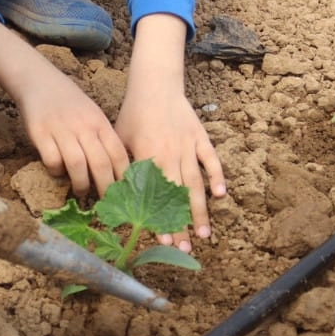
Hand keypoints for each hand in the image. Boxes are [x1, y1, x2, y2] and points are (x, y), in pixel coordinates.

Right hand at [16, 65, 130, 197]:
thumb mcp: (92, 113)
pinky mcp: (40, 133)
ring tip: (82, 192)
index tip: (125, 193)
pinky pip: (52, 160)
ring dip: (81, 184)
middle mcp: (83, 127)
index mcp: (99, 122)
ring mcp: (62, 130)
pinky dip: (56, 171)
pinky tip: (57, 173)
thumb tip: (113, 168)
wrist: (39, 80)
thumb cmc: (69, 101)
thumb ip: (101, 136)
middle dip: (105, 187)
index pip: (118, 153)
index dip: (123, 176)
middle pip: (100, 163)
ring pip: (77, 165)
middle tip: (105, 203)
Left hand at [115, 91, 225, 252]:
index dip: (160, 219)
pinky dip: (217, 177)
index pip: (156, 197)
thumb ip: (122, 167)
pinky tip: (220, 195)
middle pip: (179, 196)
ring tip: (206, 234)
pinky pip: (211, 160)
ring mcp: (188, 147)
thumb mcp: (121, 140)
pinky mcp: (200, 137)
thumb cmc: (133, 114)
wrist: (155, 86)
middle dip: (183, 225)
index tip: (164, 242)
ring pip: (196, 183)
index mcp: (150, 157)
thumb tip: (114, 197)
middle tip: (188, 249)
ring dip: (201, 210)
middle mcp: (171, 155)